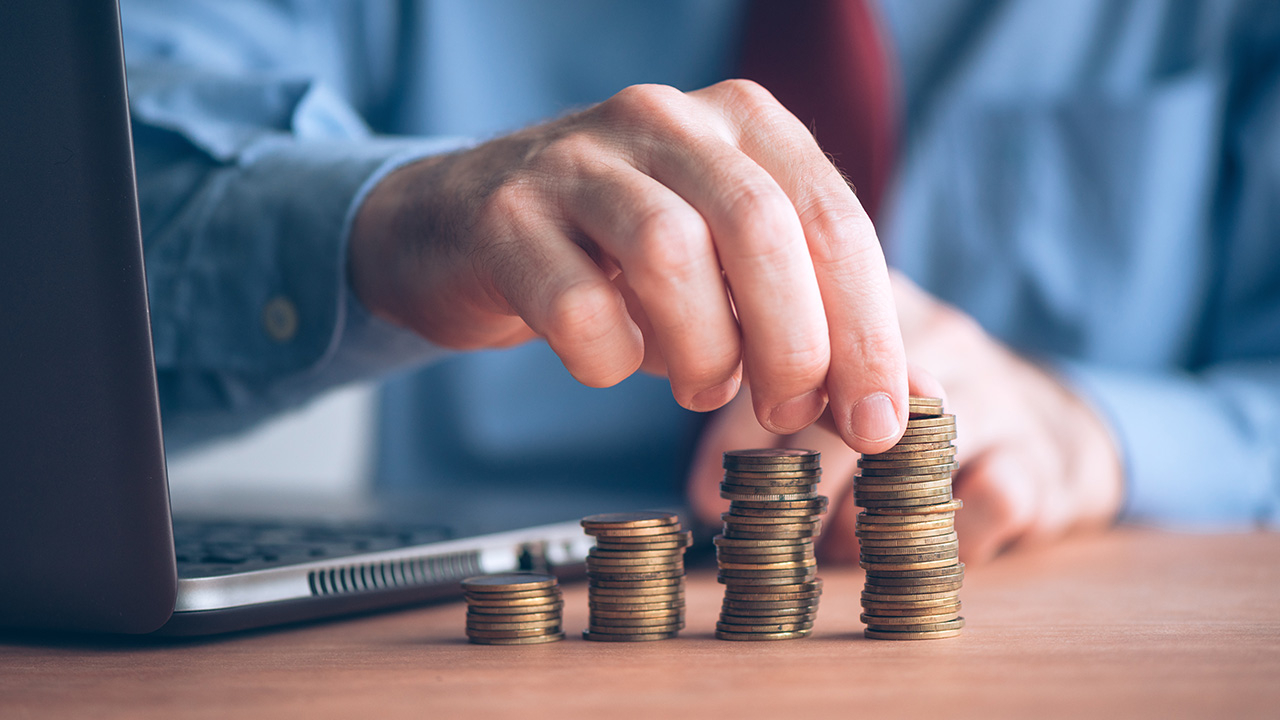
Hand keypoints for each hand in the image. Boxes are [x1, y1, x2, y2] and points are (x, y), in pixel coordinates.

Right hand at [349, 81, 908, 450]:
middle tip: (789, 412)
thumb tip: (909, 407)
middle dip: (794, 343)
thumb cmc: (617, 255)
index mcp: (742, 123)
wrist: (464, 227)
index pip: (833, 218)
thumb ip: (818, 325)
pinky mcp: (505, 214)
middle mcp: (664, 120)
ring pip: (669, 251)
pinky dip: (608, 357)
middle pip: (760, 227)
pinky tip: (612, 360)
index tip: (878, 423)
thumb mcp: (730, 274)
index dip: (867, 332)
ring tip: (701, 386)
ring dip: (703, 350)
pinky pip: (574, 301)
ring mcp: (576, 159)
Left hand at [687, 272, 1124, 563]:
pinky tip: (906, 556)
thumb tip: (704, 500)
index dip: (740, 425)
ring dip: (863, 511)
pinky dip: (941, 538)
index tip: (711, 495)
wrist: (1048, 421)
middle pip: (851, 397)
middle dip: (796, 475)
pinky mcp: (1039, 456)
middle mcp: (935, 335)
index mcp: (869, 303)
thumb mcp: (843, 382)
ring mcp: (994, 391)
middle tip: (761, 532)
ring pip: (918, 449)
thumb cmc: (909, 411)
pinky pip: (990, 500)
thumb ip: (770, 416)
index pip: (794, 346)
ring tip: (830, 551)